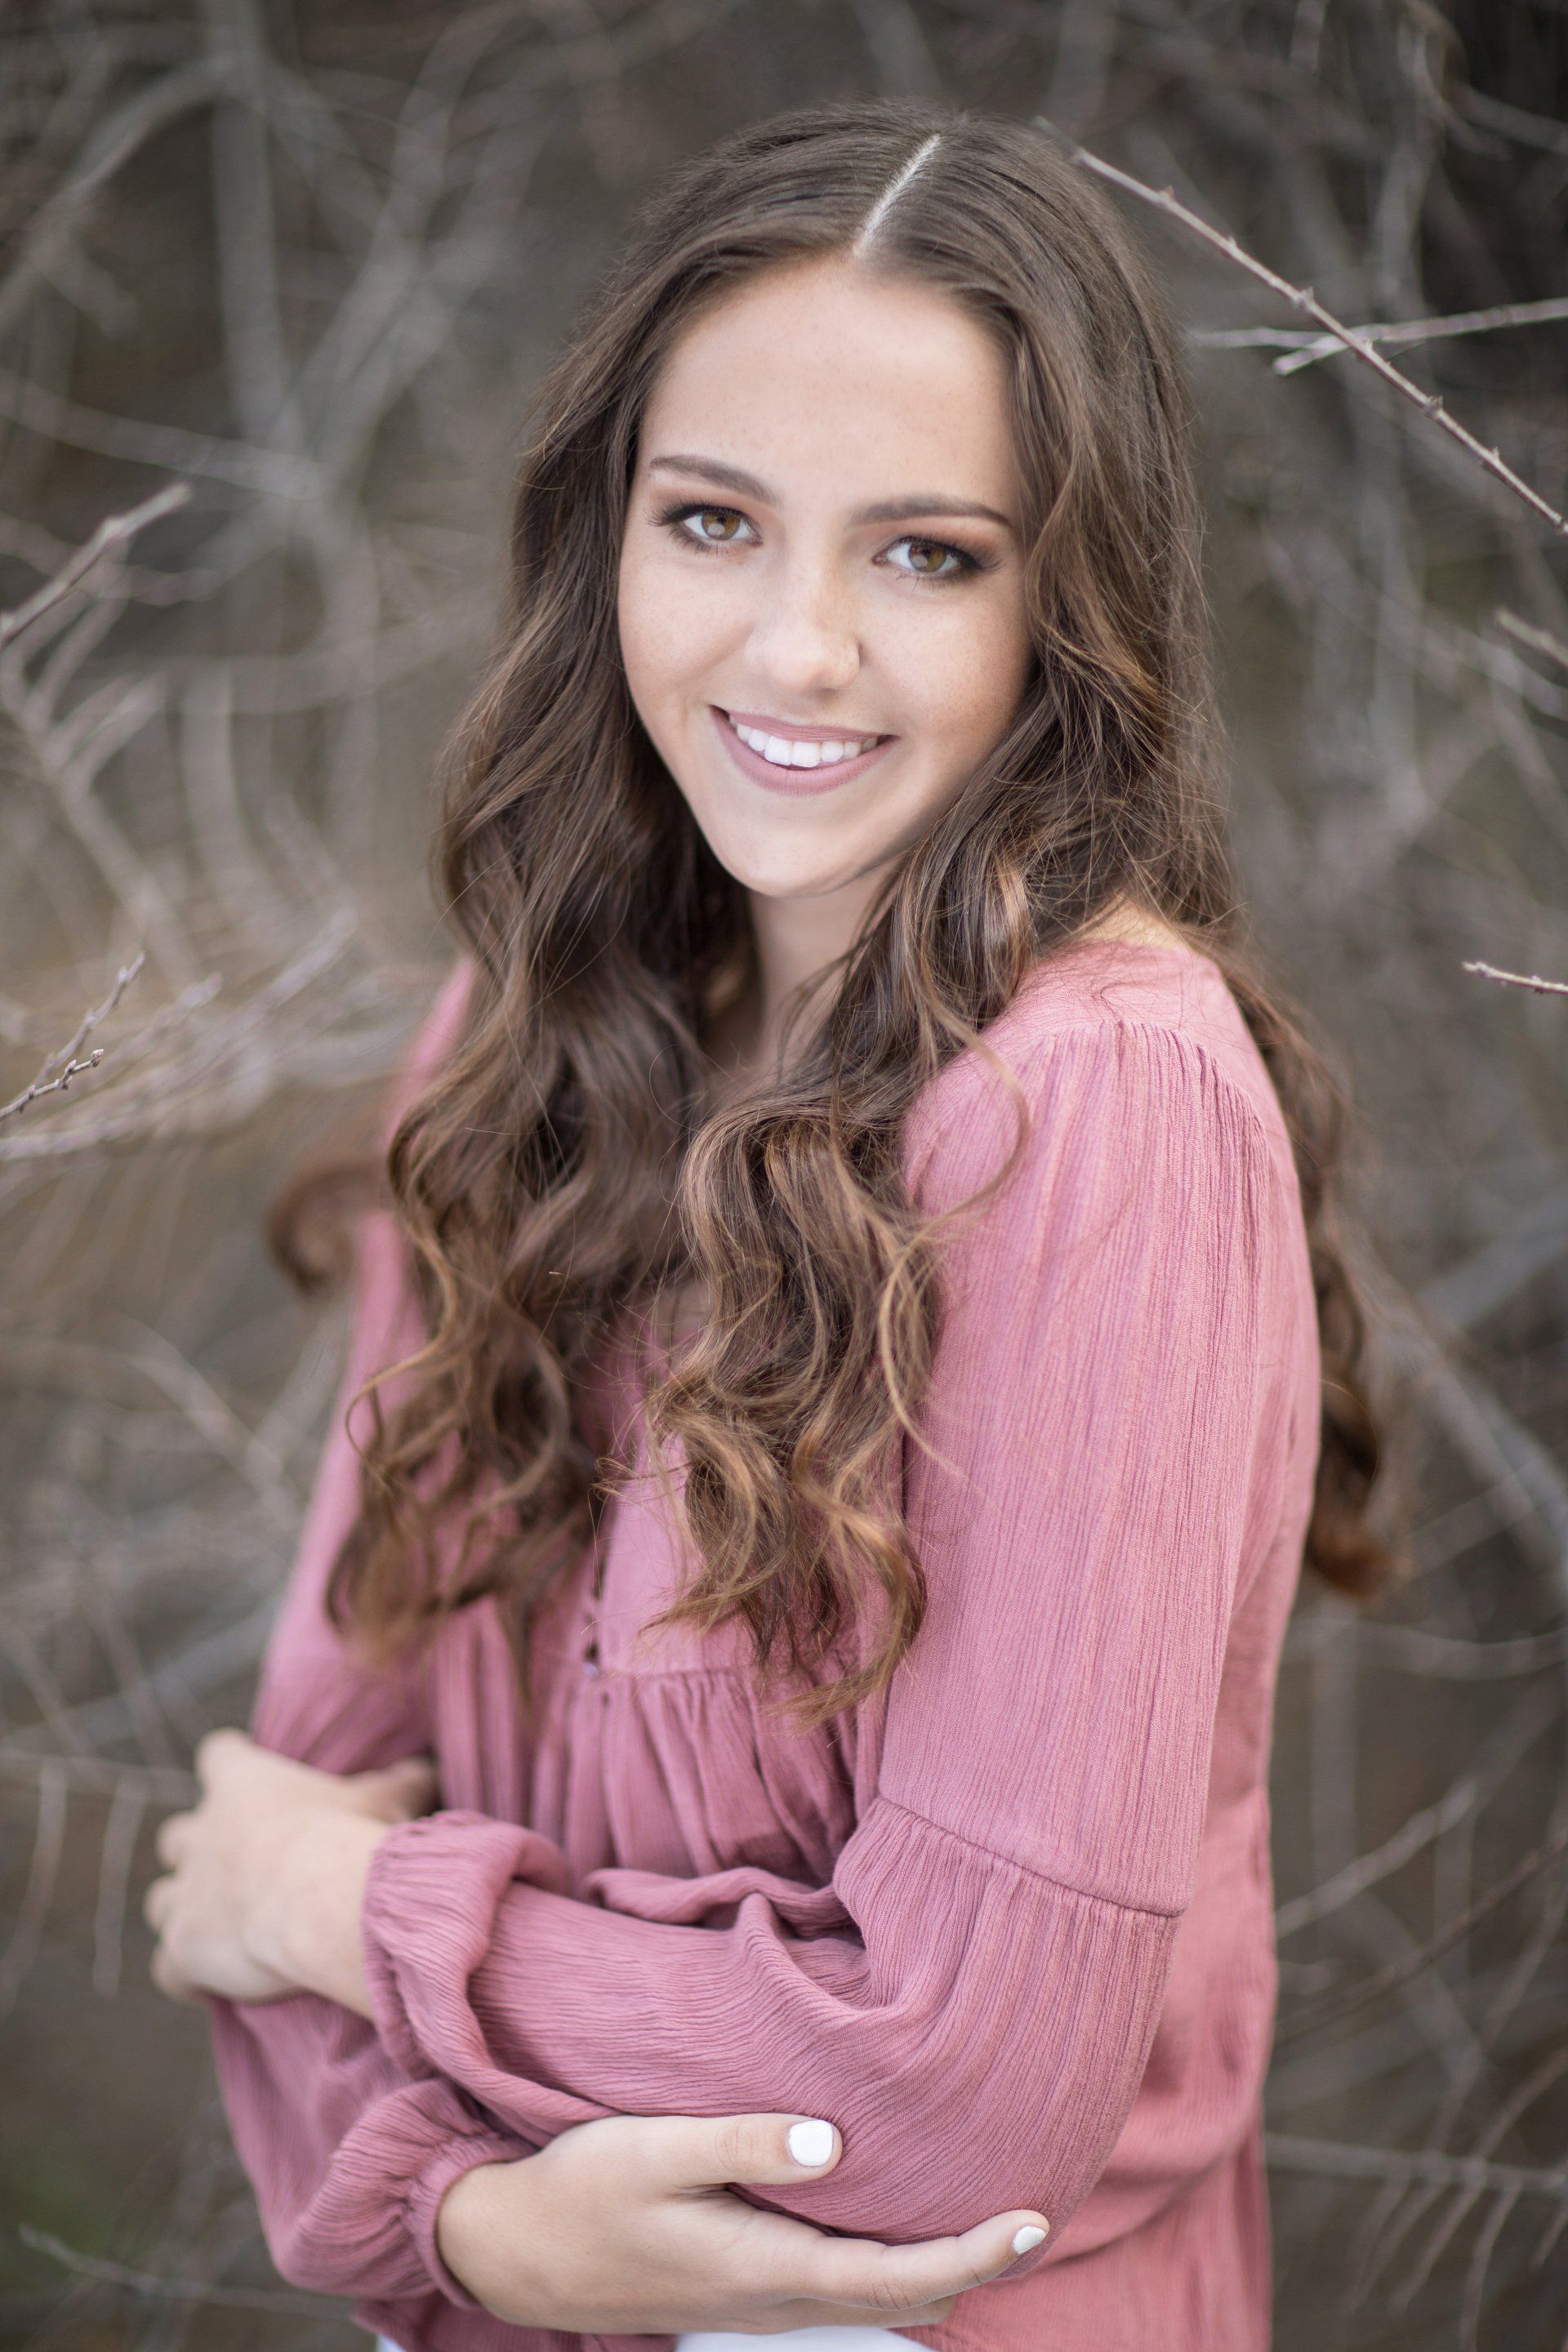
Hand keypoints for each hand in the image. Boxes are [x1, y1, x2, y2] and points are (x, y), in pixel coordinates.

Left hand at [144, 1729, 436, 2007]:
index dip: (232, 1766)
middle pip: (177, 1836)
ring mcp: (185, 1894)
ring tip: (220, 1930)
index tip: (247, 1778)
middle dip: (199, 1853)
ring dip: (185, 1912)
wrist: (322, 1904)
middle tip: (240, 1870)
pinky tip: (208, 1984)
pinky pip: (167, 1968)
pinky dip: (184, 1975)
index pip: (220, 1755)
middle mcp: (201, 1834)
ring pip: (162, 1900)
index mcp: (243, 1783)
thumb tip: (431, 1768)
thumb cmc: (352, 1839)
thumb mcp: (386, 1802)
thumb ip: (404, 1783)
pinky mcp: (181, 1949)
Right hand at [435, 2108, 1049, 2333]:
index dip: (972, 2254)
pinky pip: (844, 2291)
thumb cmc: (583, 2189)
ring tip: (992, 2224)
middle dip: (976, 2266)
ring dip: (941, 2271)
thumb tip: (834, 2141)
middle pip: (903, 2300)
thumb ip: (744, 2144)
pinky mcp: (745, 2287)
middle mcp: (774, 2299)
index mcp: (764, 2267)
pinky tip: (906, 2233)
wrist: (518, 2254)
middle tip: (1041, 2216)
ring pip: (876, 2302)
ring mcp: (760, 2302)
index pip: (896, 2276)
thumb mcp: (655, 2151)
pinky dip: (895, 2270)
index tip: (1033, 2219)